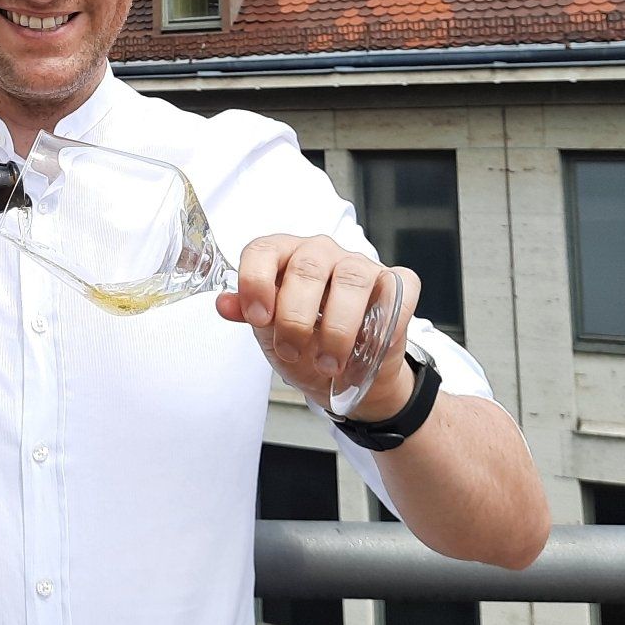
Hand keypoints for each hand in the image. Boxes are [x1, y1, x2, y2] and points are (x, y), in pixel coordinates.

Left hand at [215, 233, 419, 416]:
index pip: (263, 250)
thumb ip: (249, 314)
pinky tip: (372, 344)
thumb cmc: (303, 343)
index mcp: (283, 256)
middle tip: (290, 351)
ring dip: (338, 328)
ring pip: (351, 279)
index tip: (258, 318)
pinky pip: (399, 287)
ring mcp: (360, 264)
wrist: (343, 375)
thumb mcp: (269, 332)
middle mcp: (321, 252)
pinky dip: (389, 316)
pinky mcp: (397, 283)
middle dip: (295, 317)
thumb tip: (224, 304)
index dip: (256, 281)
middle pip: (307, 268)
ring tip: (327, 363)